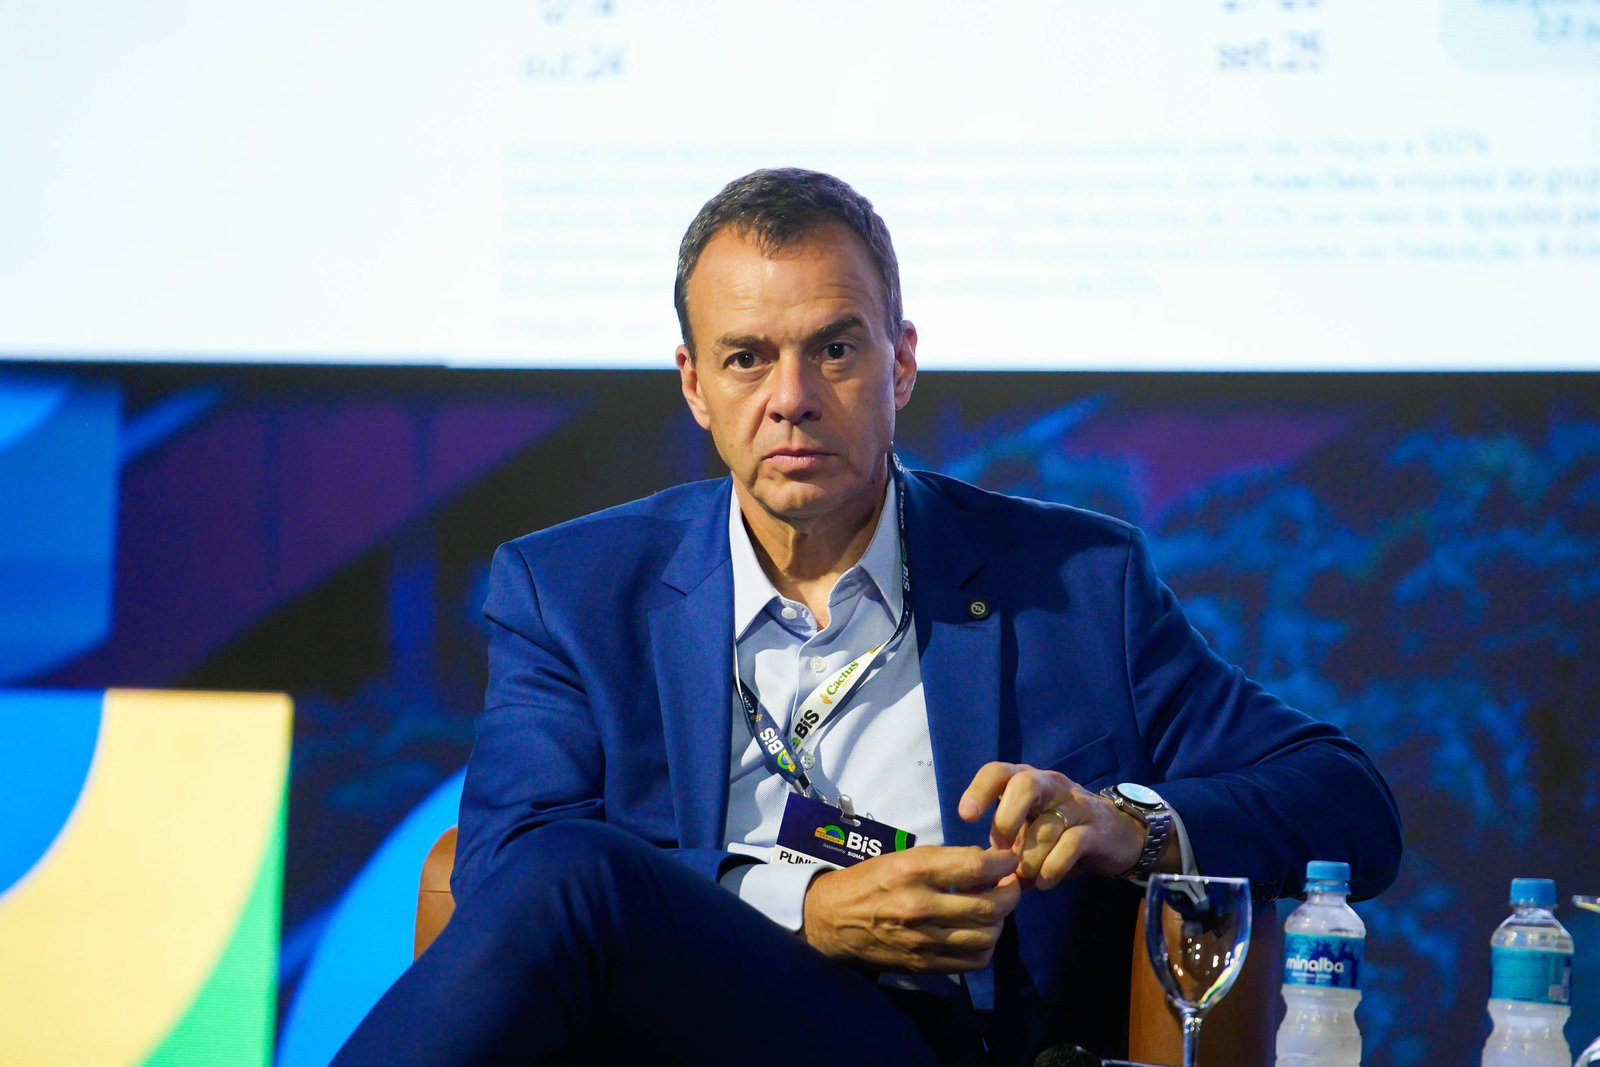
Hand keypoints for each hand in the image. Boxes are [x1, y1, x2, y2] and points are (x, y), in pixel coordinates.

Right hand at [800, 846, 1020, 971]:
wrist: (832, 920)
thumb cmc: (870, 880)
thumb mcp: (903, 856)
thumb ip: (945, 860)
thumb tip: (989, 862)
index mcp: (914, 870)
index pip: (976, 867)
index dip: (1003, 863)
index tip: (1009, 861)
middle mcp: (920, 906)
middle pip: (988, 906)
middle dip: (1010, 894)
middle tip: (1010, 885)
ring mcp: (922, 940)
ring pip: (986, 937)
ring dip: (1000, 922)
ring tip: (994, 910)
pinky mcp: (924, 965)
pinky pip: (973, 961)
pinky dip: (986, 947)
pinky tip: (979, 933)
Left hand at [957, 762, 1144, 889]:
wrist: (1117, 837)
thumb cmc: (1060, 833)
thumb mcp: (1027, 832)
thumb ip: (1002, 845)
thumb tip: (973, 873)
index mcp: (1027, 781)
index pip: (999, 772)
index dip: (980, 790)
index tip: (966, 816)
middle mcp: (1052, 785)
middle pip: (1025, 783)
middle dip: (1007, 818)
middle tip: (1003, 850)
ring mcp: (1076, 805)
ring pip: (1047, 825)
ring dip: (1029, 860)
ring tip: (1025, 879)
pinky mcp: (1096, 830)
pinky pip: (1071, 845)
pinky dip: (1052, 867)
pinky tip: (1045, 881)